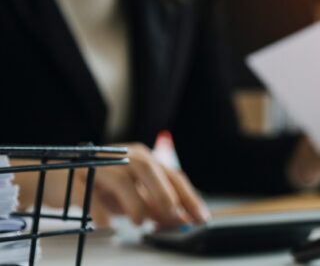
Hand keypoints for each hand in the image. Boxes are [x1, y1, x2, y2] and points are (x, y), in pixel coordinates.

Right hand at [14, 143, 209, 228]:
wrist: (56, 180)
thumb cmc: (100, 187)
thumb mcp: (133, 196)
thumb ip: (156, 205)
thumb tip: (182, 221)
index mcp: (141, 158)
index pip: (172, 176)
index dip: (188, 197)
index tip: (201, 217)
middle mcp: (123, 156)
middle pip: (148, 170)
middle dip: (165, 195)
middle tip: (174, 216)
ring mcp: (98, 166)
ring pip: (122, 180)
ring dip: (136, 204)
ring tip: (141, 223)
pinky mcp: (75, 178)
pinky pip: (90, 195)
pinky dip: (101, 211)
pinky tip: (107, 224)